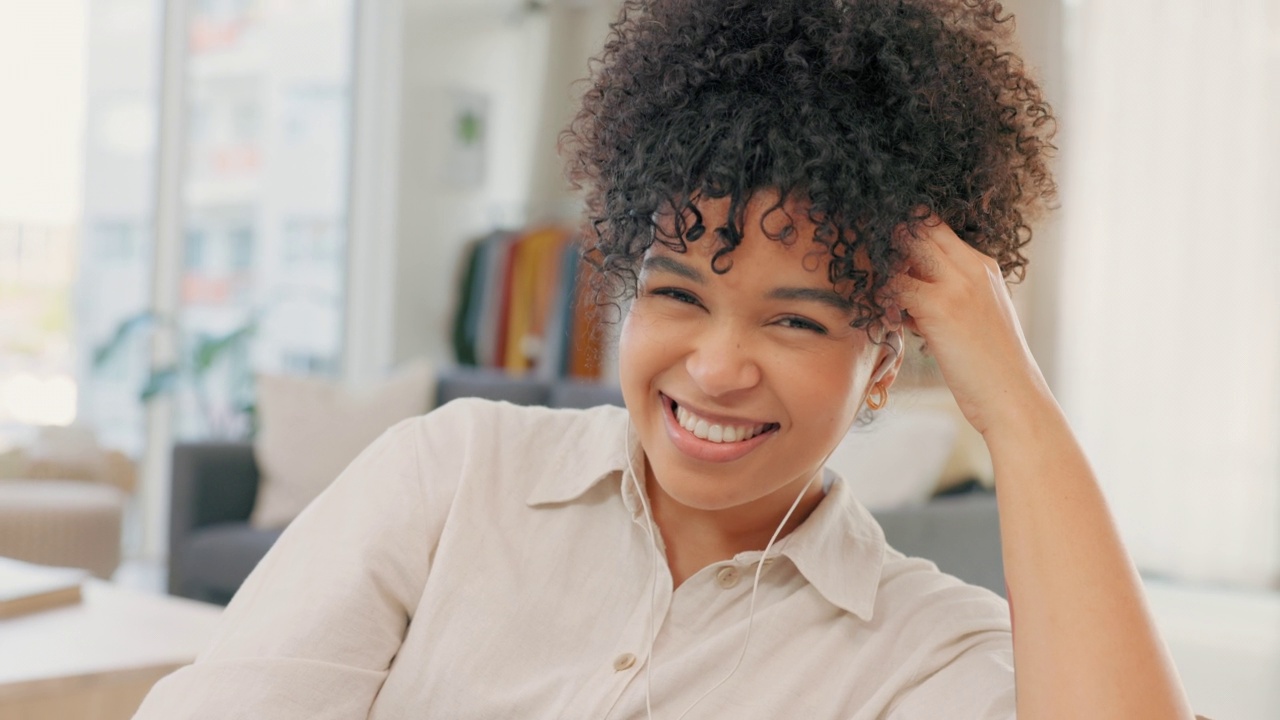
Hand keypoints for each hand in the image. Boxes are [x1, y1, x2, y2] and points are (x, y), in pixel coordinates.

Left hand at [886, 216, 1051, 437]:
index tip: (887, 256)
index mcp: (983, 265)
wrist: (1012, 397)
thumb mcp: (974, 315)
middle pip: (919, 228)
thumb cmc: (988, 364)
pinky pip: (896, 286)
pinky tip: (888, 320)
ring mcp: (957, 284)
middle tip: (874, 273)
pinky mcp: (940, 307)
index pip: (936, 227)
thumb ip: (944, 292)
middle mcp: (973, 266)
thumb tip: (905, 284)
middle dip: (891, 244)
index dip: (907, 235)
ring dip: (884, 272)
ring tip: (884, 301)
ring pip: (904, 251)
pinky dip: (883, 298)